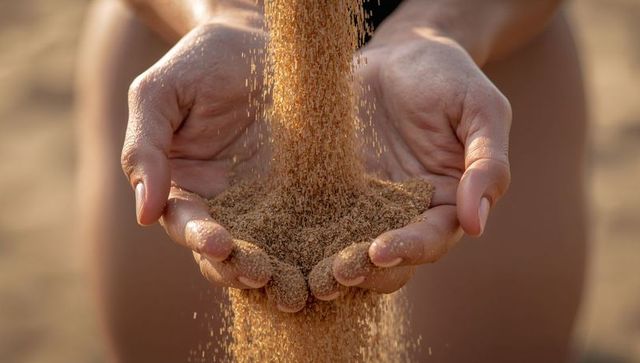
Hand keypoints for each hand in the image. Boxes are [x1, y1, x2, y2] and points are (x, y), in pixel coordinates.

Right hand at [120, 15, 307, 311]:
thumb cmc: (200, 62)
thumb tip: (143, 213)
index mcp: (186, 188)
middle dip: (241, 266)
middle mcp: (227, 204)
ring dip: (280, 267)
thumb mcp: (159, 94)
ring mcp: (269, 200)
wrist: (256, 38)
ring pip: (272, 247)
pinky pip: (313, 223)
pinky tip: (332, 257)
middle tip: (260, 273)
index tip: (218, 243)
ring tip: (295, 281)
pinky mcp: (308, 190)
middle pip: (229, 250)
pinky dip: (319, 245)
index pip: (186, 224)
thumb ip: (144, 148)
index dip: (199, 238)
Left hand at [309, 35, 511, 299]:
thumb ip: (487, 164)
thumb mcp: (482, 111)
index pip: (432, 237)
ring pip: (349, 246)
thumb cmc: (450, 79)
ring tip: (312, 273)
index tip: (381, 250)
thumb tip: (476, 225)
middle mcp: (403, 212)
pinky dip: (302, 232)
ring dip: (332, 263)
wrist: (403, 53)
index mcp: (445, 203)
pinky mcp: (330, 186)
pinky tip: (282, 241)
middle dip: (365, 269)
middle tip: (339, 272)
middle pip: (389, 256)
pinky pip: (315, 213)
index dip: (411, 248)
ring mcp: (364, 202)